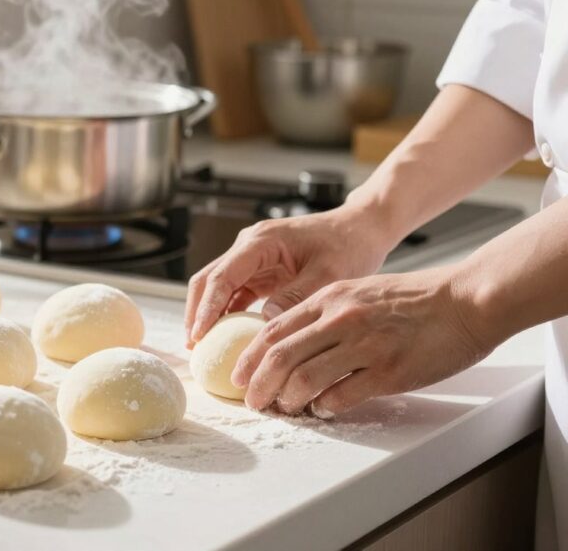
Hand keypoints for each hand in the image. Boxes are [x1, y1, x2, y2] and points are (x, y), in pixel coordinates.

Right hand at [185, 206, 394, 347]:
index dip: (207, 307)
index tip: (199, 335)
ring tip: (203, 347)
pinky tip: (225, 338)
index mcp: (261, 241)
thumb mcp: (328, 273)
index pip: (222, 275)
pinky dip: (226, 314)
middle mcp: (249, 246)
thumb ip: (295, 296)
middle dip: (197, 312)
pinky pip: (235, 293)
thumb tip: (264, 322)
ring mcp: (253, 259)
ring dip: (208, 314)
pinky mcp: (260, 271)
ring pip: (217, 287)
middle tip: (193, 346)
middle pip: (208, 279)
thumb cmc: (349, 244)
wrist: (361, 228)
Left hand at [229, 266, 493, 415]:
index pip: (272, 331)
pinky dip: (324, 408)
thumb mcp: (356, 292)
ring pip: (304, 380)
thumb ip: (321, 314)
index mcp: (329, 299)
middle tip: (252, 402)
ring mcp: (364, 346)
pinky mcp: (388, 371)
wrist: (464, 300)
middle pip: (279, 358)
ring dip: (288, 401)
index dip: (249, 359)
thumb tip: (287, 343)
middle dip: (258, 386)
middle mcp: (340, 320)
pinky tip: (323, 410)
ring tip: (288, 408)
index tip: (238, 377)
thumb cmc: (412, 299)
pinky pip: (341, 397)